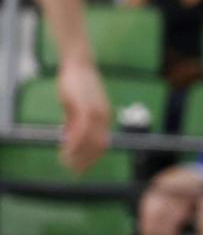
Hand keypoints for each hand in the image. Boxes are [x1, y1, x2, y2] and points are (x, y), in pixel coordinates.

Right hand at [56, 58, 109, 173]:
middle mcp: (104, 118)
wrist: (79, 64)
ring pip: (91, 142)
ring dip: (79, 155)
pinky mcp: (86, 108)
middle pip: (99, 147)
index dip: (91, 159)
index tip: (80, 168)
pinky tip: (66, 149)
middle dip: (86, 162)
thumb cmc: (77, 84)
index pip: (102, 145)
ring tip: (66, 162)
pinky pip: (83, 130)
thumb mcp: (76, 107)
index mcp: (105, 119)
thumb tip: (69, 138)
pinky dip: (75, 142)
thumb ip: (74, 122)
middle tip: (72, 170)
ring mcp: (97, 113)